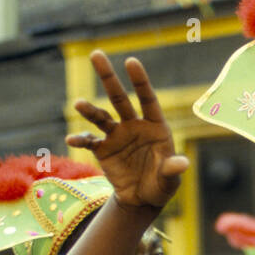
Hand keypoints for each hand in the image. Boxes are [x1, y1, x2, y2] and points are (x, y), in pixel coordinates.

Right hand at [68, 53, 188, 212]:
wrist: (142, 199)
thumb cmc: (161, 185)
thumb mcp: (169, 180)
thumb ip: (172, 170)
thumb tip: (182, 163)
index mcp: (155, 126)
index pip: (147, 99)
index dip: (140, 81)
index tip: (130, 61)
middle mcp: (134, 125)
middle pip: (119, 98)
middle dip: (108, 77)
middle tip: (96, 54)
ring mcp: (116, 136)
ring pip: (101, 117)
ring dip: (90, 110)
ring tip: (78, 104)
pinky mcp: (102, 149)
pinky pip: (89, 141)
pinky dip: (80, 139)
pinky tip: (71, 139)